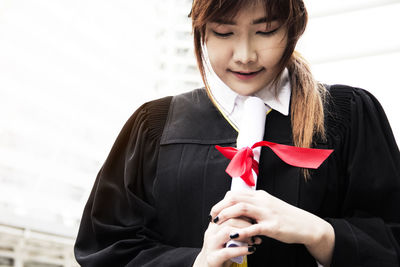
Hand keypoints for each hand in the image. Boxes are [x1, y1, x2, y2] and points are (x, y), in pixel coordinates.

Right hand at [193, 217, 260, 266]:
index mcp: (214, 226)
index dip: (242, 213)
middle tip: (257, 229)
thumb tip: (254, 225)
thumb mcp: (226, 239)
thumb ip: (235, 230)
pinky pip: (228, 251)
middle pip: (229, 220)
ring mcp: (211, 245)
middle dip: (246, 223)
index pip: (227, 212)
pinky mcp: (213, 258)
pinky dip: (242, 249)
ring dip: (244, 234)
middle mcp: (211, 233)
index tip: (254, 218)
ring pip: (227, 232)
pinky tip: (251, 250)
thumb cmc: (220, 253)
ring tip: (254, 240)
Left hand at [209, 190, 333, 265]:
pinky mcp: (273, 226)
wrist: (307, 225)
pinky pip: (254, 227)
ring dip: (227, 215)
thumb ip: (255, 204)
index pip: (236, 193)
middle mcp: (263, 201)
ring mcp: (268, 213)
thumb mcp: (269, 206)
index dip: (222, 201)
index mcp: (261, 195)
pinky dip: (242, 231)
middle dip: (220, 206)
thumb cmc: (286, 217)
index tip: (215, 209)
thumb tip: (238, 206)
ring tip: (217, 222)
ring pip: (242, 208)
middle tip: (212, 216)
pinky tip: (233, 236)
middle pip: (235, 198)